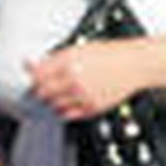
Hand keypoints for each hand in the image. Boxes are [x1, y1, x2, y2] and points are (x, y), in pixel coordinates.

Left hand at [26, 42, 146, 119]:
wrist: (132, 65)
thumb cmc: (109, 55)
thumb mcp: (77, 49)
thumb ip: (54, 59)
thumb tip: (32, 65)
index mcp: (67, 62)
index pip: (38, 75)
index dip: (33, 78)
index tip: (34, 79)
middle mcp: (73, 80)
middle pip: (43, 93)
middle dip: (41, 91)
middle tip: (43, 89)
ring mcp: (83, 96)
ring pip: (55, 106)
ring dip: (53, 102)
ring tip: (60, 94)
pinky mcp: (92, 108)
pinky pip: (70, 115)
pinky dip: (65, 110)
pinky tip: (70, 102)